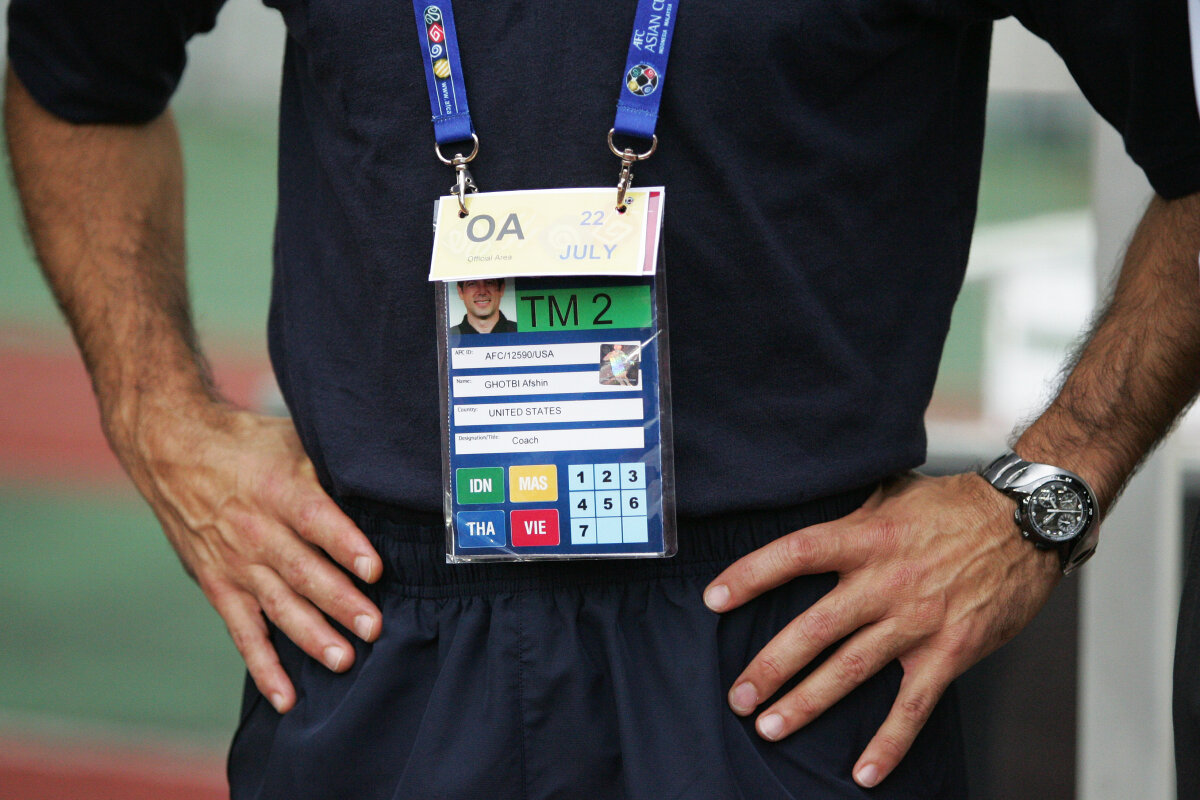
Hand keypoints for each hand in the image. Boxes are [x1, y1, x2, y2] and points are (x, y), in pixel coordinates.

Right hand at [113, 398, 382, 713]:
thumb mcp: (294, 442)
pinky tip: (286, 697)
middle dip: (340, 602)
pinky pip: (243, 633)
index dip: (345, 544)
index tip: (374, 569)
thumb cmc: (250, 445)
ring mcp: (236, 564)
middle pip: (302, 571)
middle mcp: (256, 531)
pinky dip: (264, 666)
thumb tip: (387, 485)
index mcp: (279, 489)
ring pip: (279, 605)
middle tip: (373, 627)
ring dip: (311, 636)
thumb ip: (333, 471)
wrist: (173, 452)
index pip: (315, 520)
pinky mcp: (219, 586)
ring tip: (343, 660)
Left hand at [702, 472, 1060, 787]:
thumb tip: (800, 514)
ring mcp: (917, 620)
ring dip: (807, 703)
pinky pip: (913, 707)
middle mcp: (885, 581)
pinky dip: (888, 743)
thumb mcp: (890, 495)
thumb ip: (847, 515)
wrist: (1027, 522)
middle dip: (770, 666)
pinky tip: (863, 772)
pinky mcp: (950, 652)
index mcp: (865, 537)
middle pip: (814, 628)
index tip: (714, 599)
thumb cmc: (953, 506)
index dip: (751, 575)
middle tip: (738, 695)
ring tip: (771, 727)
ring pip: (851, 670)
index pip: (794, 554)